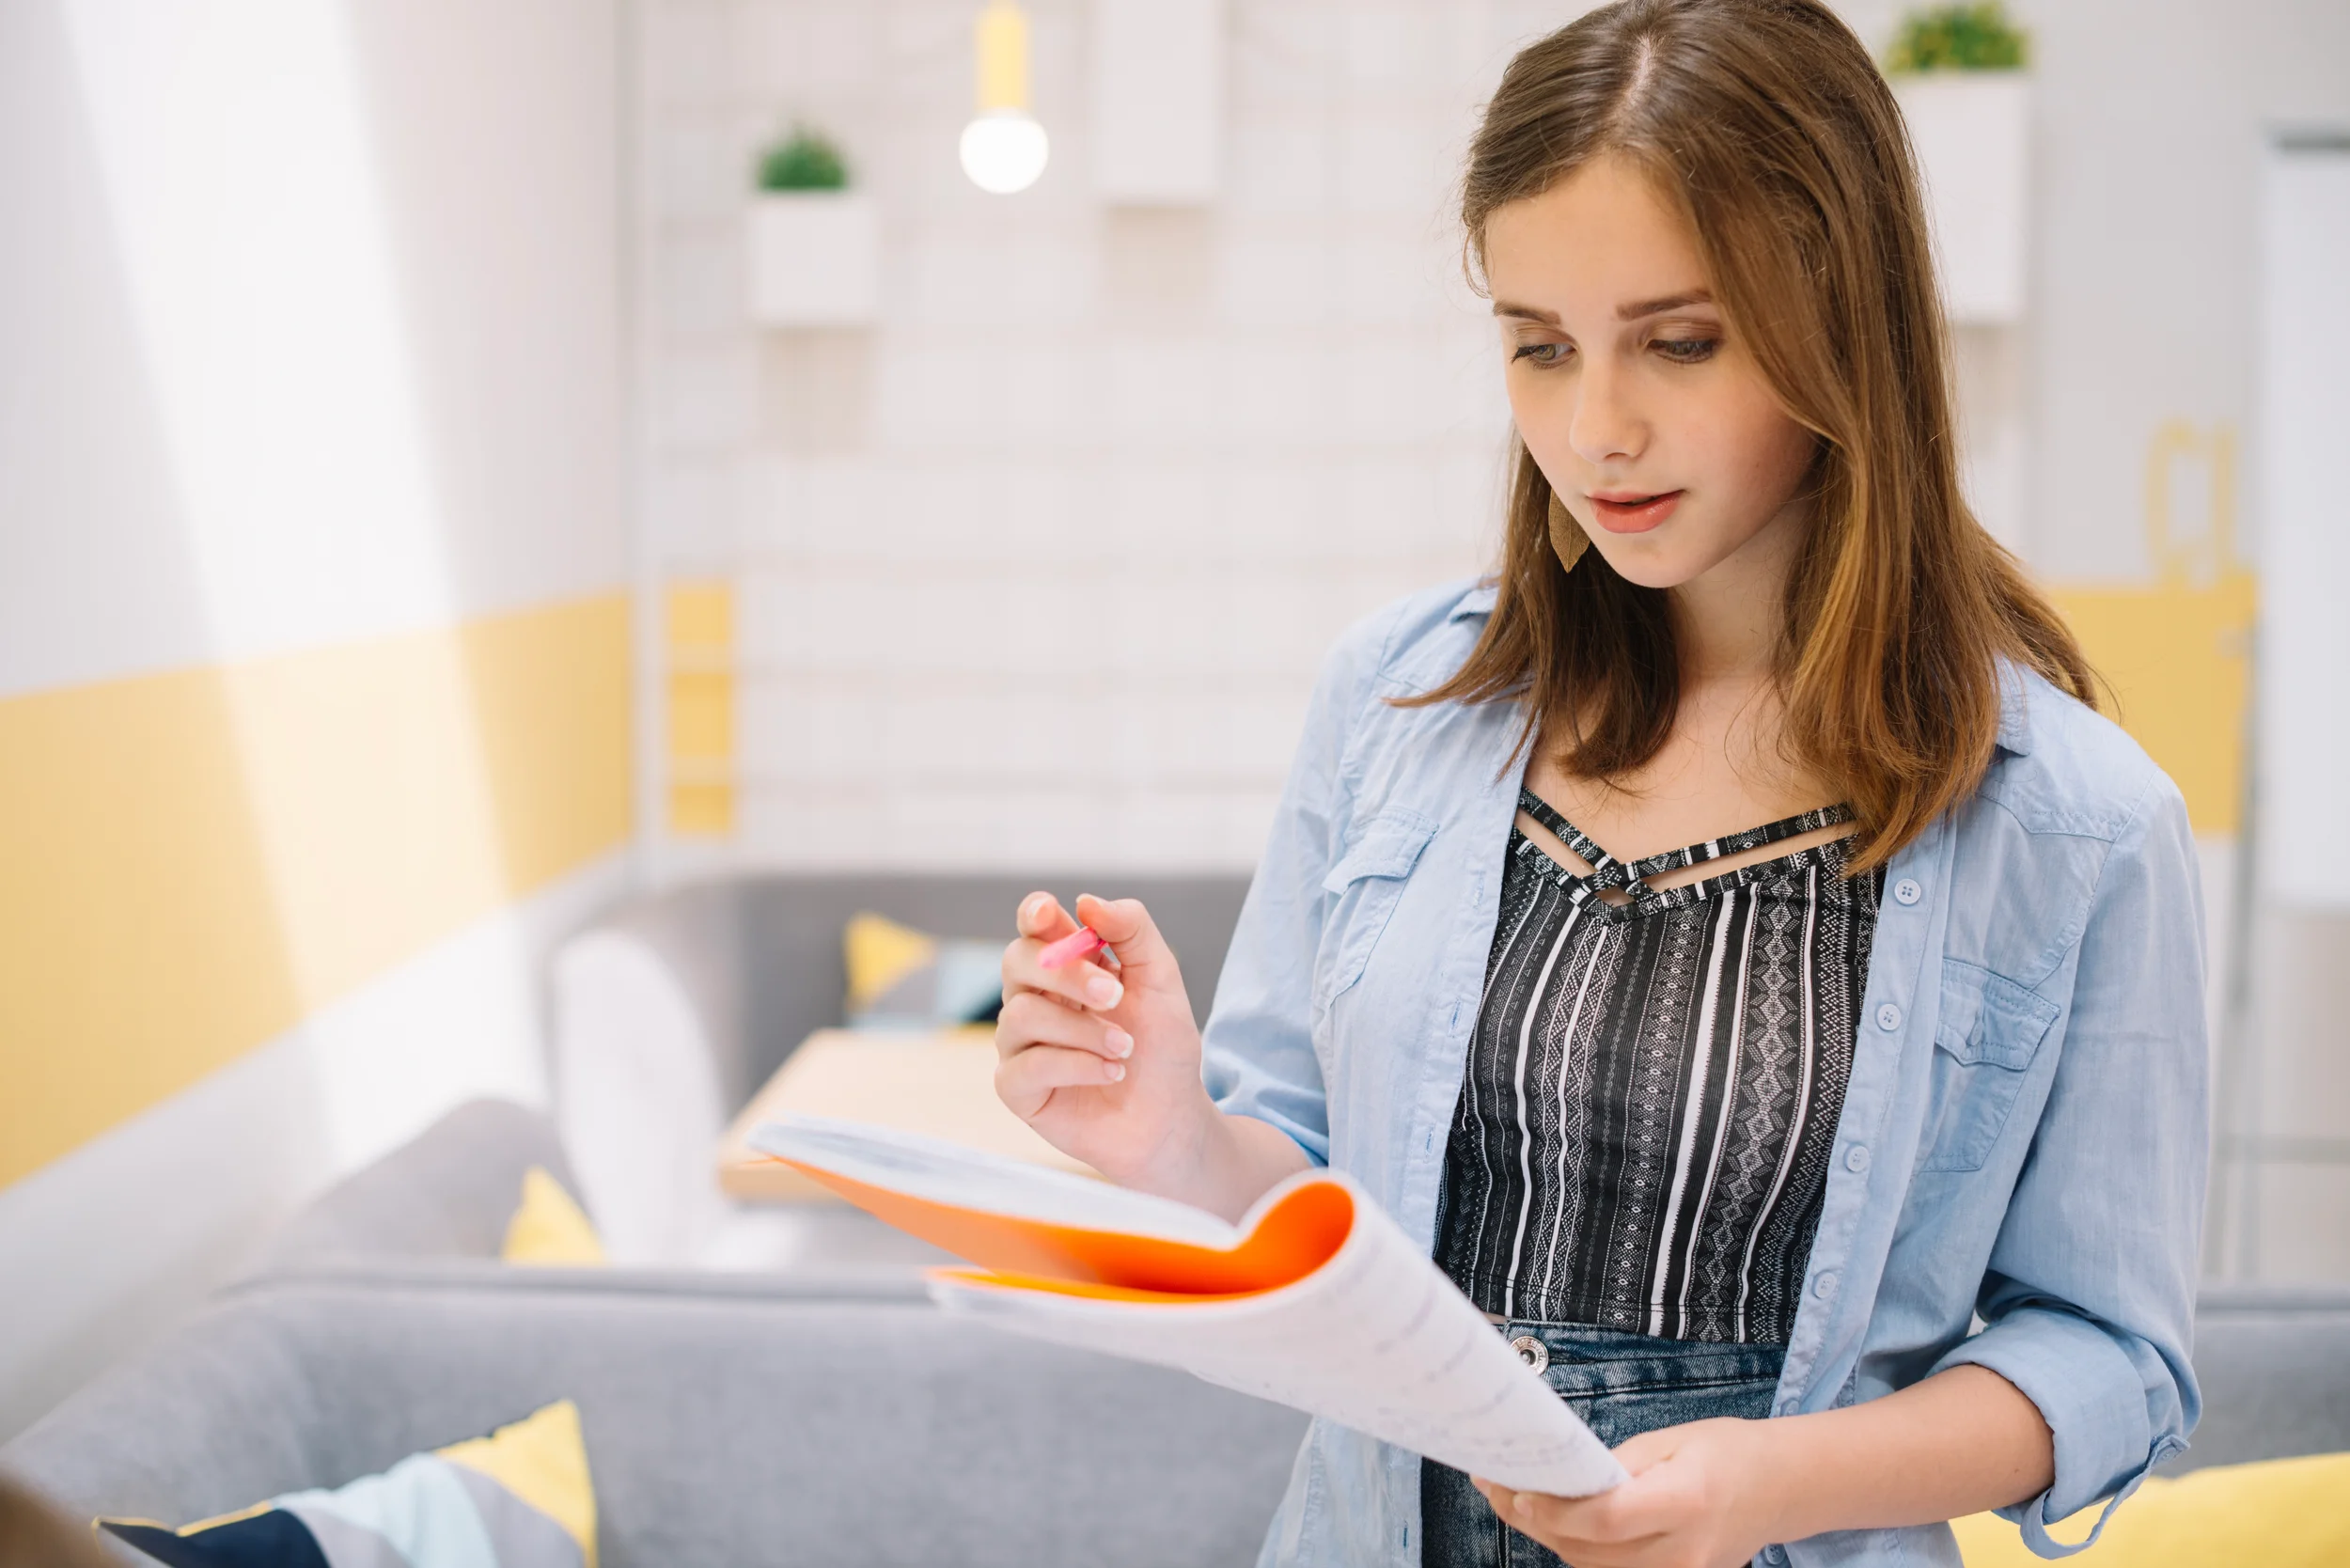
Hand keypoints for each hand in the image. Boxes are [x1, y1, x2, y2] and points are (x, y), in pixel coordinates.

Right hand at [994, 891, 1217, 1187]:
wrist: (1171, 1117)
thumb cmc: (1163, 1048)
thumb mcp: (1161, 980)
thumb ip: (1131, 932)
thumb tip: (1086, 902)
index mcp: (1065, 968)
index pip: (1034, 928)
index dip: (1034, 914)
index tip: (1049, 913)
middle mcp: (1033, 1000)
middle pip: (1018, 962)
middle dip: (1068, 975)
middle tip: (1116, 996)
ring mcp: (1020, 1045)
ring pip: (1021, 1015)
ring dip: (1083, 1031)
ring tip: (1125, 1050)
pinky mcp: (1017, 1089)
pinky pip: (1027, 1066)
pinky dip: (1075, 1066)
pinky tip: (1110, 1073)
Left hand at [1473, 1418, 1784, 1567]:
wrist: (1780, 1490)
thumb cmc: (1727, 1453)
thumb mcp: (1671, 1441)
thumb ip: (1617, 1464)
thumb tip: (1561, 1477)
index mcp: (1686, 1503)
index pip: (1605, 1520)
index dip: (1553, 1510)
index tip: (1514, 1489)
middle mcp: (1683, 1552)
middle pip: (1589, 1550)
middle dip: (1535, 1521)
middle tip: (1495, 1486)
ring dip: (1549, 1538)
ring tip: (1512, 1500)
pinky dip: (1577, 1551)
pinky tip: (1552, 1523)